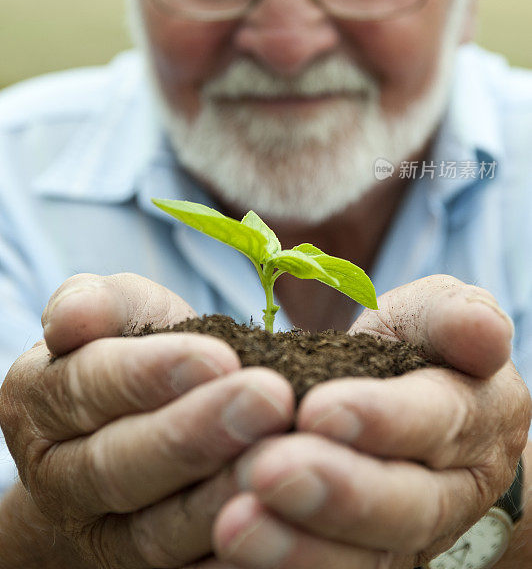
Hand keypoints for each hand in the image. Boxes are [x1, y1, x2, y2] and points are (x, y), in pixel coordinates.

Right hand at [0, 273, 294, 567]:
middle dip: (196, 435)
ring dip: (224, 496)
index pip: (86, 387)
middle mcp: (60, 480)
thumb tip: (73, 317)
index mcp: (39, 403)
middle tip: (270, 398)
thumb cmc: (134, 353)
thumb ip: (98, 303)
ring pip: (158, 533)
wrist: (138, 426)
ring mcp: (103, 537)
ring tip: (286, 454)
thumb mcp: (119, 313)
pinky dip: (241, 551)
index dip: (149, 374)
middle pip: (118, 468)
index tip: (219, 357)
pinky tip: (288, 514)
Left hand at [213, 275, 530, 568]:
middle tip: (266, 471)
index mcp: (480, 416)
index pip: (439, 419)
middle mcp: (455, 489)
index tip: (317, 409)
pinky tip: (236, 552)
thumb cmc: (417, 348)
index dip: (383, 419)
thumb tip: (482, 331)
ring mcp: (412, 536)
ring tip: (236, 524)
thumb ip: (452, 315)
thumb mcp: (434, 315)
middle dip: (338, 493)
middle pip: (407, 505)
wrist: (410, 410)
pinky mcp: (368, 557)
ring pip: (369, 558)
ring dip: (301, 548)